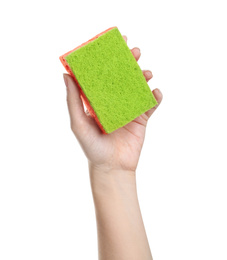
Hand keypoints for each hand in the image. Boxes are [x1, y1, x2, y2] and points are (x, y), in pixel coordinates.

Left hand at [63, 35, 162, 172]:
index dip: (109, 59)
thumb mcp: (78, 123)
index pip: (103, 75)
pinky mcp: (141, 119)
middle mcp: (114, 101)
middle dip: (129, 62)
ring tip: (146, 72)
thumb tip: (66, 74)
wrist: (111, 167)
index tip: (115, 43)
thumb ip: (73, 100)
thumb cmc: (92, 147)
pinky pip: (151, 104)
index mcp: (99, 100)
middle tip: (135, 51)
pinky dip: (155, 97)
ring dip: (144, 76)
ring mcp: (129, 109)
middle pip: (123, 77)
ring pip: (138, 87)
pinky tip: (156, 92)